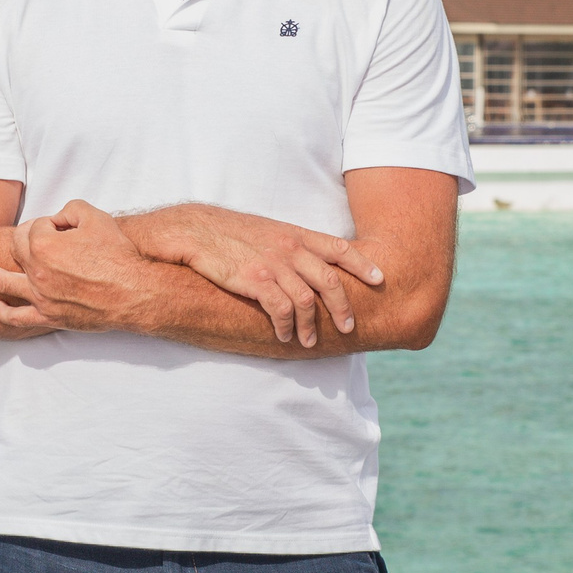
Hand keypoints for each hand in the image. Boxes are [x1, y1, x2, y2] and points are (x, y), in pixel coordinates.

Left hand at [0, 200, 156, 334]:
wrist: (132, 292)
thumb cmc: (116, 253)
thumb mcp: (95, 216)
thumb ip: (69, 209)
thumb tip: (57, 218)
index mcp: (43, 243)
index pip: (34, 226)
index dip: (48, 223)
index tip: (62, 226)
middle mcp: (36, 270)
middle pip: (16, 249)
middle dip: (20, 240)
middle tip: (21, 237)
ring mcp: (39, 296)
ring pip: (3, 282)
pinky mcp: (48, 316)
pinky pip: (19, 318)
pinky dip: (4, 312)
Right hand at [126, 203, 381, 347]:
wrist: (192, 230)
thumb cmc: (227, 233)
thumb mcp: (265, 231)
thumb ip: (288, 244)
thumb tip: (305, 261)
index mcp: (294, 233)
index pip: (339, 247)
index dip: (363, 263)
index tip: (379, 278)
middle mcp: (289, 247)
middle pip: (331, 279)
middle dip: (343, 307)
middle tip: (348, 327)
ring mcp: (273, 264)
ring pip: (308, 300)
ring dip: (312, 325)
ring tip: (310, 342)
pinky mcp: (254, 281)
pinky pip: (282, 310)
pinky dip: (288, 327)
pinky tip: (285, 337)